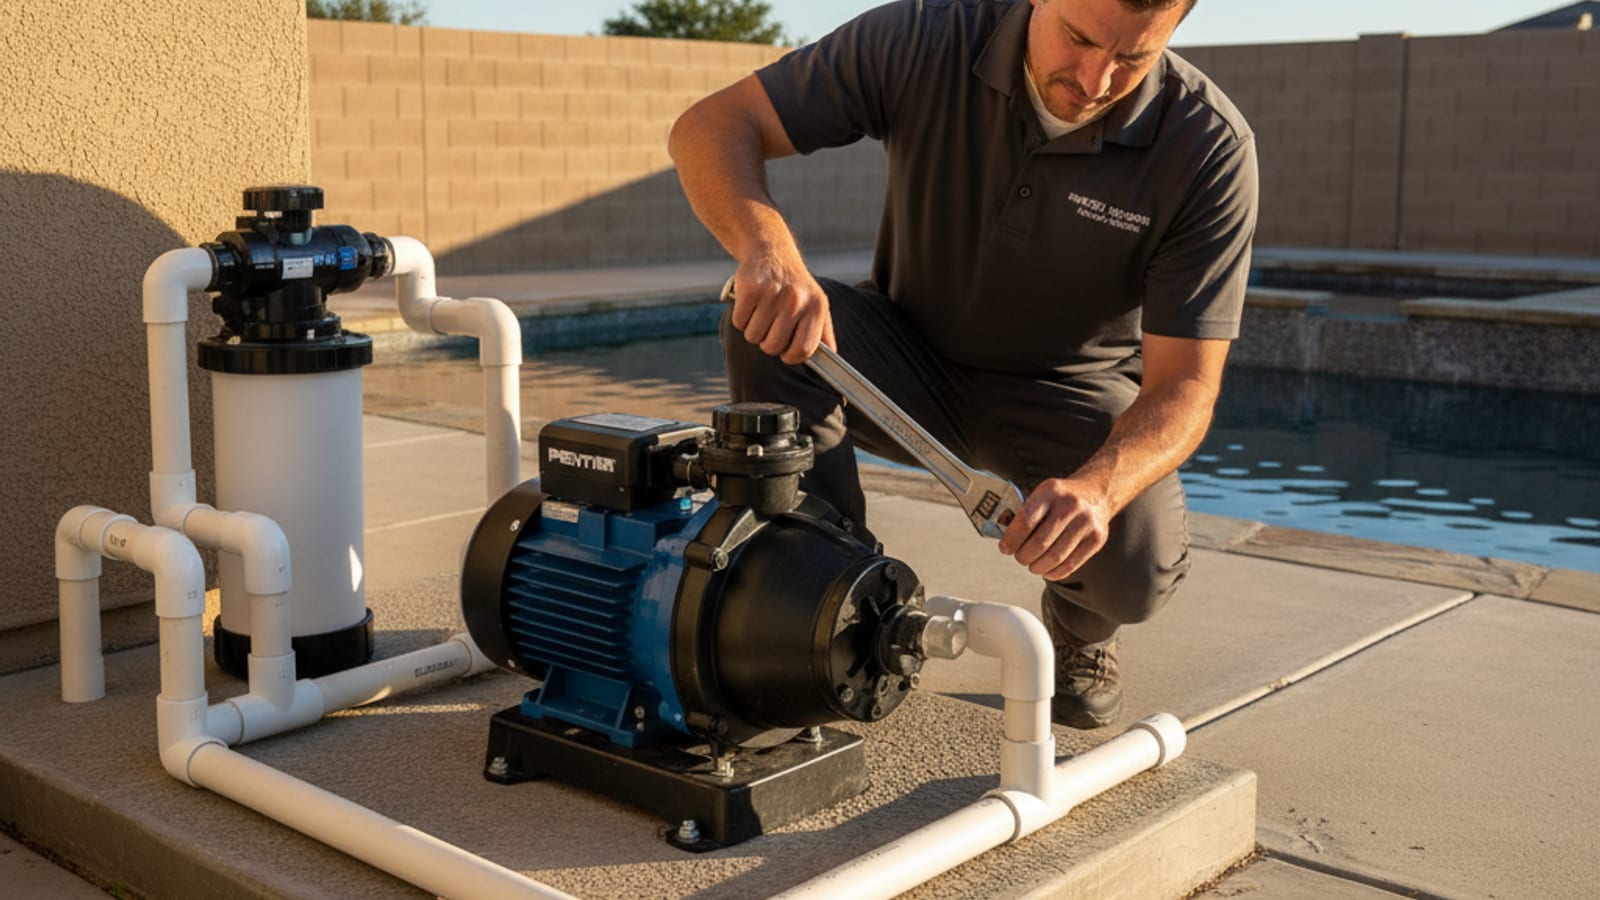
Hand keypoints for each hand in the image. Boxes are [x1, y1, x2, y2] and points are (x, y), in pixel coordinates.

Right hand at [729, 250, 835, 363]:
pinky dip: (741, 318)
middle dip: (768, 343)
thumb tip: (829, 358)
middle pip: (773, 346)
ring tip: (761, 313)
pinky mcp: (750, 288)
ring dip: (753, 330)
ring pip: (753, 336)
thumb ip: (823, 333)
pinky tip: (750, 304)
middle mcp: (796, 300)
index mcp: (816, 308)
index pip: (803, 350)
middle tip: (770, 326)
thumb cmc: (796, 286)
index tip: (785, 351)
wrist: (773, 252)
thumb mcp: (818, 304)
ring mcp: (772, 294)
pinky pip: (740, 322)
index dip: (791, 356)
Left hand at [997, 477, 1111, 580]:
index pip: (1026, 521)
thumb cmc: (1059, 500)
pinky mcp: (1097, 538)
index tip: (1005, 548)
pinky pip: (1071, 564)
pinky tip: (1047, 571)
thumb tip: (1005, 542)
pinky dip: (1054, 573)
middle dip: (1024, 556)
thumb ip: (1024, 515)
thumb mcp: (1042, 496)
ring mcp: (1086, 522)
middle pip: (1040, 542)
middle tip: (1019, 558)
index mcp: (1051, 491)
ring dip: (1038, 567)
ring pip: (1055, 557)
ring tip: (1032, 566)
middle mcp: (1070, 505)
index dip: (1012, 540)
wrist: (1095, 494)